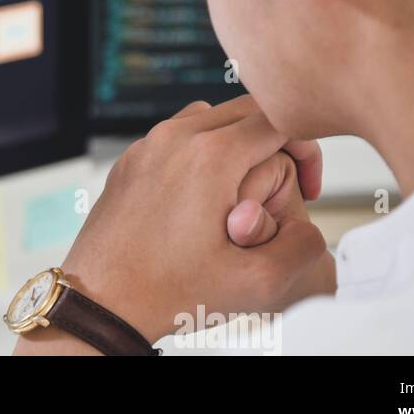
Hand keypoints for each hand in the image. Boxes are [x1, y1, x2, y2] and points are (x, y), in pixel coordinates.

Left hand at [15, 96, 333, 353]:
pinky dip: (200, 153)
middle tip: (285, 191)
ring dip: (237, 144)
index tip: (307, 190)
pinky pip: (176, 137)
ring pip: (210, 117)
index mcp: (210, 156)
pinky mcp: (129, 161)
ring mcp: (147, 146)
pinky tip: (203, 198)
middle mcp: (175, 138)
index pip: (280, 118)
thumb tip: (311, 224)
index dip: (307, 149)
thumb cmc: (167, 292)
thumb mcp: (255, 282)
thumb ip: (304, 246)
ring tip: (244, 192)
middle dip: (276, 144)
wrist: (102, 302)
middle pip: (247, 110)